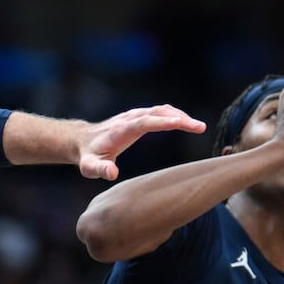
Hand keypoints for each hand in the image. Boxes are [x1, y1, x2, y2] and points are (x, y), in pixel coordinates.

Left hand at [77, 104, 204, 180]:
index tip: (180, 123)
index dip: (163, 122)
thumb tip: (113, 173)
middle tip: (200, 128)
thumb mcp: (90, 167)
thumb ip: (100, 170)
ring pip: (161, 110)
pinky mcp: (140, 116)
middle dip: (180, 118)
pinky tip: (186, 122)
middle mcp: (130, 118)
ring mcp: (135, 115)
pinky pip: (160, 112)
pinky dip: (175, 115)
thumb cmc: (89, 156)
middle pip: (158, 113)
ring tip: (198, 127)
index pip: (145, 122)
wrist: (83, 140)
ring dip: (180, 116)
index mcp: (122, 130)